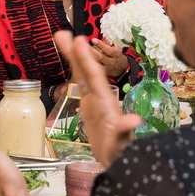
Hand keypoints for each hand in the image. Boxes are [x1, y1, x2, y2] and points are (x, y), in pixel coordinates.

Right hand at [54, 31, 141, 167]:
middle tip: (62, 33)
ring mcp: (95, 100)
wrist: (119, 163)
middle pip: (86, 71)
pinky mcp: (90, 106)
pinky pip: (80, 84)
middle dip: (75, 53)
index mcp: (105, 103)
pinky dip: (74, 71)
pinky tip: (70, 61)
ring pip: (82, 74)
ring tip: (61, 37)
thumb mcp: (121, 145)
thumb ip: (125, 132)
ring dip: (72, 57)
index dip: (86, 60)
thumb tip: (133, 120)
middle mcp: (100, 98)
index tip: (79, 41)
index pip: (94, 78)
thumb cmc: (120, 154)